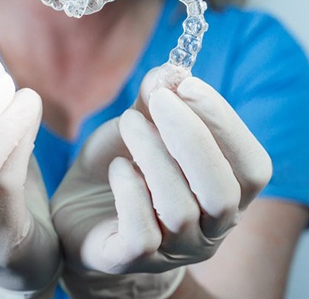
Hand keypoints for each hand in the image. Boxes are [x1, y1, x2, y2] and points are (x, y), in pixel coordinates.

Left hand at [51, 65, 271, 296]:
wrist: (79, 208)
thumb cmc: (120, 165)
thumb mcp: (139, 126)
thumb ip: (156, 101)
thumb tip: (170, 72)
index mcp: (224, 194)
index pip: (252, 166)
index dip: (224, 123)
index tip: (187, 84)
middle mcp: (208, 229)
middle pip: (223, 191)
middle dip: (191, 136)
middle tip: (158, 99)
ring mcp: (173, 251)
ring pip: (180, 209)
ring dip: (153, 155)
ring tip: (129, 123)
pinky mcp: (133, 260)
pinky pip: (142, 234)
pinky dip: (130, 191)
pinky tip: (118, 168)